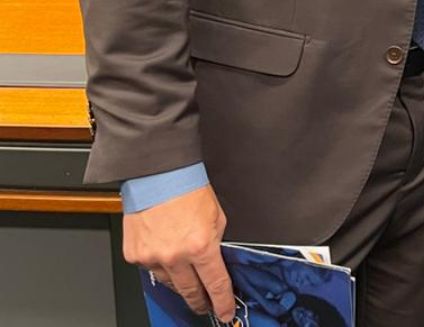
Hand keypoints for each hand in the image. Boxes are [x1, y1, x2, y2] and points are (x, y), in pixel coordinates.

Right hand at [123, 183, 232, 320]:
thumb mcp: (217, 217)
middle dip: (201, 301)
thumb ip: (216, 241)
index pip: (215, 284)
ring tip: (188, 280)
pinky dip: (160, 267)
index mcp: (201, 247)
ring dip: (180, 284)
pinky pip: (150, 270)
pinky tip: (166, 257)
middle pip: (190, 292)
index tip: (225, 311)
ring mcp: (152, 258)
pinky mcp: (134, 255)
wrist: (158, 175)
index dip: (222, 302)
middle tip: (206, 305)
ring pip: (169, 283)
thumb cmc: (188, 189)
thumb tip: (216, 260)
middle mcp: (175, 256)